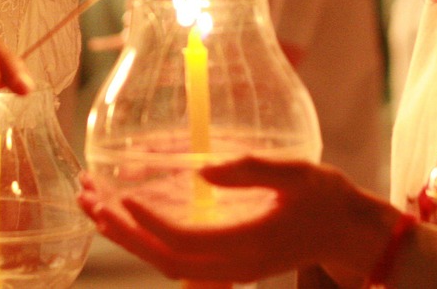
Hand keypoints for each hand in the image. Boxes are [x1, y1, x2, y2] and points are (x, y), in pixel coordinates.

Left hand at [78, 156, 386, 283]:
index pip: (184, 241)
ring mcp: (230, 266)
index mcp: (249, 244)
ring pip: (166, 261)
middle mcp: (234, 264)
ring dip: (126, 235)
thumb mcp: (297, 172)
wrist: (349, 231)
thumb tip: (202, 172)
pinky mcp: (228, 260)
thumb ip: (251, 171)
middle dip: (121, 231)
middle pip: (163, 259)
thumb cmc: (326, 196)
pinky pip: (178, 257)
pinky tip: (125, 214)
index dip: (149, 222)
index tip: (121, 194)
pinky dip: (146, 238)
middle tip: (86, 197)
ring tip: (91, 203)